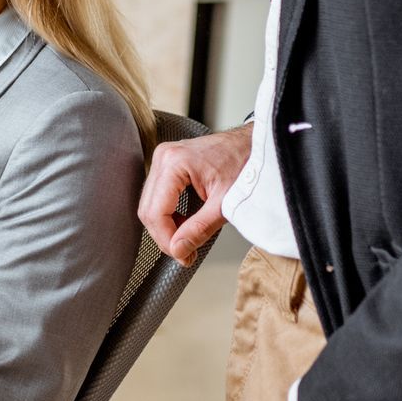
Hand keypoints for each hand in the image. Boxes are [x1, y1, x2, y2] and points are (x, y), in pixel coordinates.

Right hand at [137, 123, 252, 264]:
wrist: (254, 144)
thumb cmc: (245, 164)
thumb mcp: (225, 203)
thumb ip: (199, 229)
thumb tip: (178, 250)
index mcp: (174, 163)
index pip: (155, 212)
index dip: (166, 239)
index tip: (183, 256)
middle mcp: (163, 158)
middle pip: (147, 210)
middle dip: (164, 236)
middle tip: (185, 253)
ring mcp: (163, 159)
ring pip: (149, 204)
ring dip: (165, 226)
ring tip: (187, 239)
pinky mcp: (167, 164)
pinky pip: (156, 196)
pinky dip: (168, 214)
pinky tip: (184, 223)